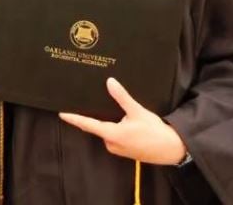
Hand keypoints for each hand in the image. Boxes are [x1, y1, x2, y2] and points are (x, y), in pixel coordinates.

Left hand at [59, 77, 185, 164]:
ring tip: (109, 110)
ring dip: (106, 122)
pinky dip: (114, 128)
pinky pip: (114, 137)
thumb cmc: (154, 131)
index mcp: (112, 134)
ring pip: (106, 132)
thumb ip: (122, 97)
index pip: (88, 125)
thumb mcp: (137, 111)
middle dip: (92, 116)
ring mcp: (118, 148)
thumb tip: (110, 82)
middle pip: (97, 127)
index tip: (61, 114)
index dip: (74, 118)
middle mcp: (111, 143)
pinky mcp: (124, 150)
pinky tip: (122, 121)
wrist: (171, 149)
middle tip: (86, 103)